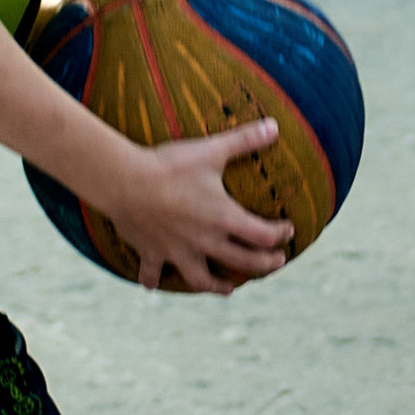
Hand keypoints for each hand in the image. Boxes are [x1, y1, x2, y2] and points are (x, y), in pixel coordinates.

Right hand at [100, 117, 296, 294]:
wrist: (125, 181)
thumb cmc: (170, 166)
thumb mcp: (211, 150)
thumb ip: (245, 140)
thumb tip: (274, 125)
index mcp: (223, 218)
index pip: (263, 234)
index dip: (280, 234)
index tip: (288, 231)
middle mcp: (204, 241)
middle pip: (243, 261)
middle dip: (264, 264)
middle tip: (276, 263)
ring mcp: (177, 251)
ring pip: (202, 279)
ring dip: (217, 286)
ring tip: (228, 289)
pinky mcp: (151, 252)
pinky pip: (152, 272)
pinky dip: (152, 280)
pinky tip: (152, 286)